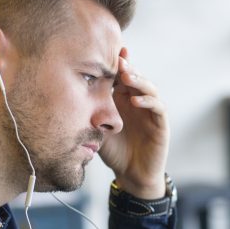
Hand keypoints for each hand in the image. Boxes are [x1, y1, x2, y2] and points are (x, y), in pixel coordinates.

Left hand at [99, 47, 169, 197]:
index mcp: (122, 100)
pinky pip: (158, 108)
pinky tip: (135, 100)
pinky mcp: (161, 124)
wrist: (131, 176)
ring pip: (149, 88)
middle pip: (135, 77)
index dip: (114, 65)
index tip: (103, 52)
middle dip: (126, 67)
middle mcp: (138, 102)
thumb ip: (90, 114)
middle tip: (117, 59)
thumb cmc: (115, 152)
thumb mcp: (98, 130)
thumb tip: (68, 97)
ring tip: (126, 76)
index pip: (120, 77)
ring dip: (139, 80)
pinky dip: (148, 101)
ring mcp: (151, 111)